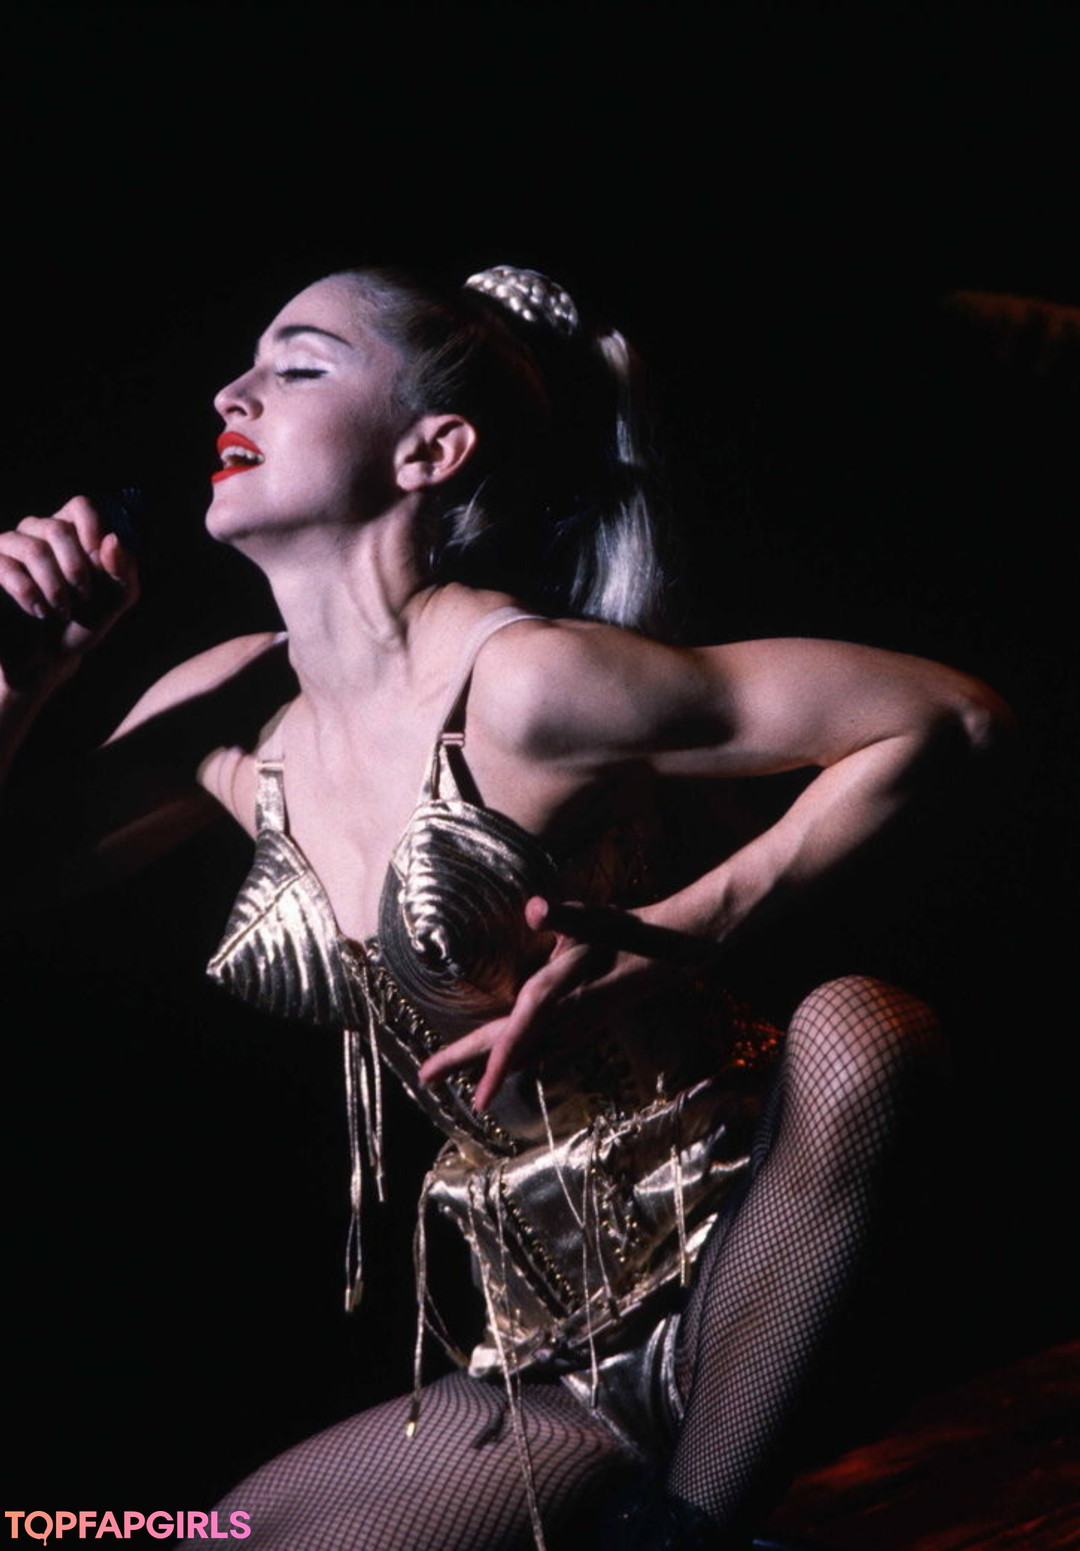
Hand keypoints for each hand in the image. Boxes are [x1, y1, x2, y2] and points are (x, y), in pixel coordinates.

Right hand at [0, 496, 138, 689]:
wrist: (54, 654)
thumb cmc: (87, 619)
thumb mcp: (118, 598)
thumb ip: (124, 569)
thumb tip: (113, 539)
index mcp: (72, 531)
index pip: (80, 506)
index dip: (91, 528)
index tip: (99, 560)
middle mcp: (38, 532)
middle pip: (57, 528)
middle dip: (76, 569)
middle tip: (84, 597)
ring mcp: (11, 547)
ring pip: (34, 549)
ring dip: (55, 586)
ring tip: (62, 610)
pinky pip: (7, 567)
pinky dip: (30, 593)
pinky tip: (40, 611)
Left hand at [418, 896, 708, 1110]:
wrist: (669, 954)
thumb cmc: (627, 933)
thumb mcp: (594, 918)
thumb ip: (562, 916)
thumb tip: (535, 908)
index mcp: (558, 995)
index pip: (518, 1034)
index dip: (494, 1064)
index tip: (475, 1096)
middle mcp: (563, 1020)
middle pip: (507, 1048)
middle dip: (465, 1064)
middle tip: (424, 1078)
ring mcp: (574, 1029)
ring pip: (522, 1054)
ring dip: (484, 1064)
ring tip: (447, 1072)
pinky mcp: (581, 1027)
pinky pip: (538, 1051)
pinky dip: (512, 1059)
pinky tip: (503, 1063)